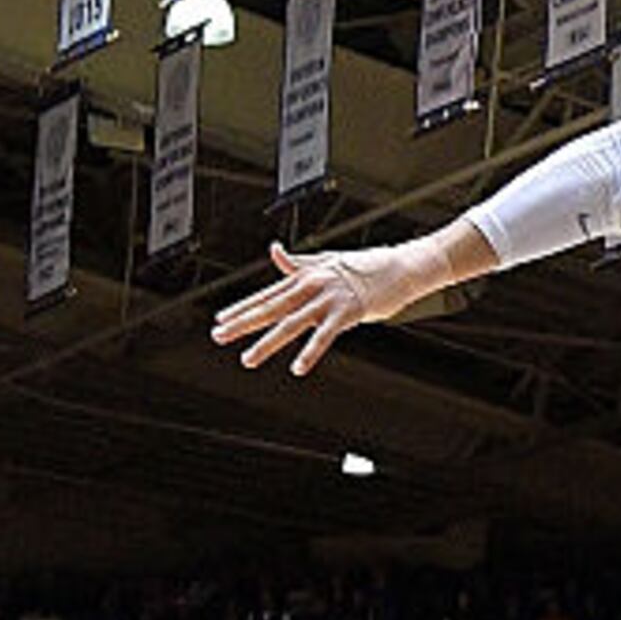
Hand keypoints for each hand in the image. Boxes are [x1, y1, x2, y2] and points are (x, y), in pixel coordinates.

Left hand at [211, 240, 451, 374]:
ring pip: (291, 323)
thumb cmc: (367, 265)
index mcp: (305, 276)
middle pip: (270, 307)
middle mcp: (312, 286)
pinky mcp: (348, 312)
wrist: (402, 266)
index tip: (220, 320)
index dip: (241, 307)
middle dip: (242, 323)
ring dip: (267, 343)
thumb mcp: (328, 260)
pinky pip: (325, 336)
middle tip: (218, 336)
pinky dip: (310, 352)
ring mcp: (329, 299)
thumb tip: (274, 251)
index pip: (266, 294)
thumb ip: (299, 263)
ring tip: (248, 359)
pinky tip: (298, 368)